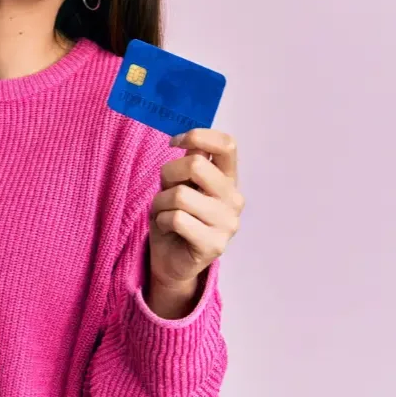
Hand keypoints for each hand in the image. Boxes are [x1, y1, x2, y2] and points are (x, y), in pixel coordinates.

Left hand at [147, 129, 242, 314]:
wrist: (171, 259)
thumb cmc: (175, 216)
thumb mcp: (179, 184)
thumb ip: (188, 164)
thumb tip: (188, 142)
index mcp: (228, 179)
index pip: (227, 144)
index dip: (197, 136)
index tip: (175, 143)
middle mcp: (234, 199)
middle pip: (196, 165)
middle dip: (169, 173)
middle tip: (166, 189)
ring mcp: (228, 223)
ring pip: (180, 195)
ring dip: (161, 202)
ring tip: (165, 213)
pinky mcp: (215, 244)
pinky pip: (177, 218)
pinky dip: (162, 220)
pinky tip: (169, 229)